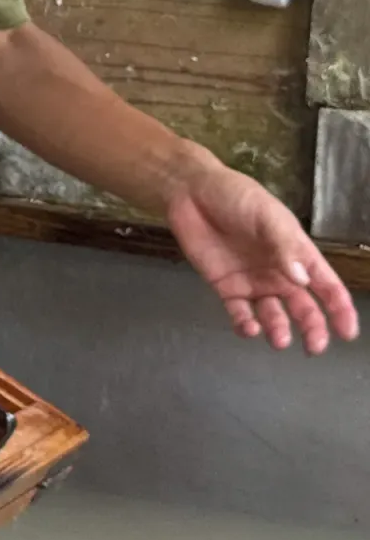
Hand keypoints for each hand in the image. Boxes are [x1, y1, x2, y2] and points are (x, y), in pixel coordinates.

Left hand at [167, 155, 359, 353]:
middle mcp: (279, 274)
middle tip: (314, 347)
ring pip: (273, 315)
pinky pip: (239, 313)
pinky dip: (245, 325)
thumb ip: (285, 247)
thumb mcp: (267, 216)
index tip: (347, 332)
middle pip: (303, 308)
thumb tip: (303, 280)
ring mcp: (253, 282)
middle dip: (312, 328)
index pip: (326, 286)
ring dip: (278, 329)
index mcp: (297, 255)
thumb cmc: (236, 197)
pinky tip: (250, 329)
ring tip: (279, 340)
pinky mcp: (226, 287)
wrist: (192, 193)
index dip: (340, 309)